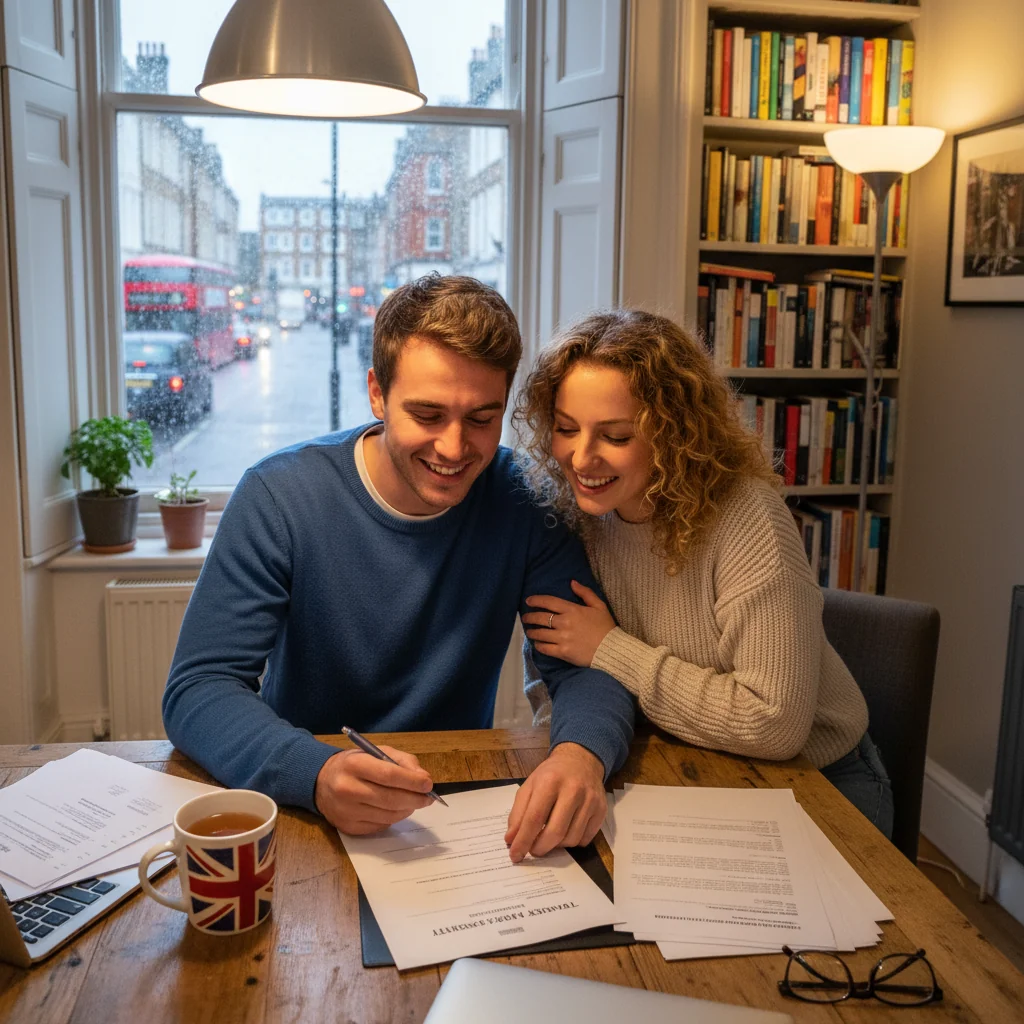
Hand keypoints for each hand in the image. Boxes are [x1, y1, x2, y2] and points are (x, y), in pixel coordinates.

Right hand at [314, 745, 434, 834]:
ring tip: (413, 802)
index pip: (389, 775)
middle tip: (428, 798)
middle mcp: (347, 789)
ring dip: (407, 809)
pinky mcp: (348, 827)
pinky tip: (396, 809)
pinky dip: (394, 818)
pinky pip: (380, 826)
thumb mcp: (375, 752)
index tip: (428, 784)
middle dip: (415, 799)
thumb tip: (423, 778)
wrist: (320, 782)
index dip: (412, 781)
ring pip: (388, 815)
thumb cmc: (353, 764)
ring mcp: (346, 811)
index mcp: (354, 764)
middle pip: (390, 799)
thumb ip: (401, 761)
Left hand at [504, 742, 605, 862]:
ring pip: (571, 839)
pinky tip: (566, 831)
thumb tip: (512, 840)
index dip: (523, 840)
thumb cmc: (551, 775)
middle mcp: (573, 790)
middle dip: (540, 847)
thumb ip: (518, 813)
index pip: (534, 818)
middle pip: (555, 832)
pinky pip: (585, 839)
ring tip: (549, 837)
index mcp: (550, 781)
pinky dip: (572, 842)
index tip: (515, 855)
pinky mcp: (601, 810)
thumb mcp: (529, 786)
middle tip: (533, 850)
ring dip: (556, 846)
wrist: (580, 760)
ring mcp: (590, 800)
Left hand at [522, 580, 615, 666]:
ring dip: (532, 632)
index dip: (536, 600)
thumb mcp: (599, 606)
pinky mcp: (563, 652)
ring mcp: (563, 638)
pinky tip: (537, 644)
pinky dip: (539, 646)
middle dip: (530, 617)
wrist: (612, 650)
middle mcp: (564, 623)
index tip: (528, 601)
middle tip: (525, 618)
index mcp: (572, 610)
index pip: (549, 602)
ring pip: (540, 634)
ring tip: (529, 631)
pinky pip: (545, 648)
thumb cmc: (606, 627)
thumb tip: (572, 582)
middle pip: (541, 618)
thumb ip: (585, 593)